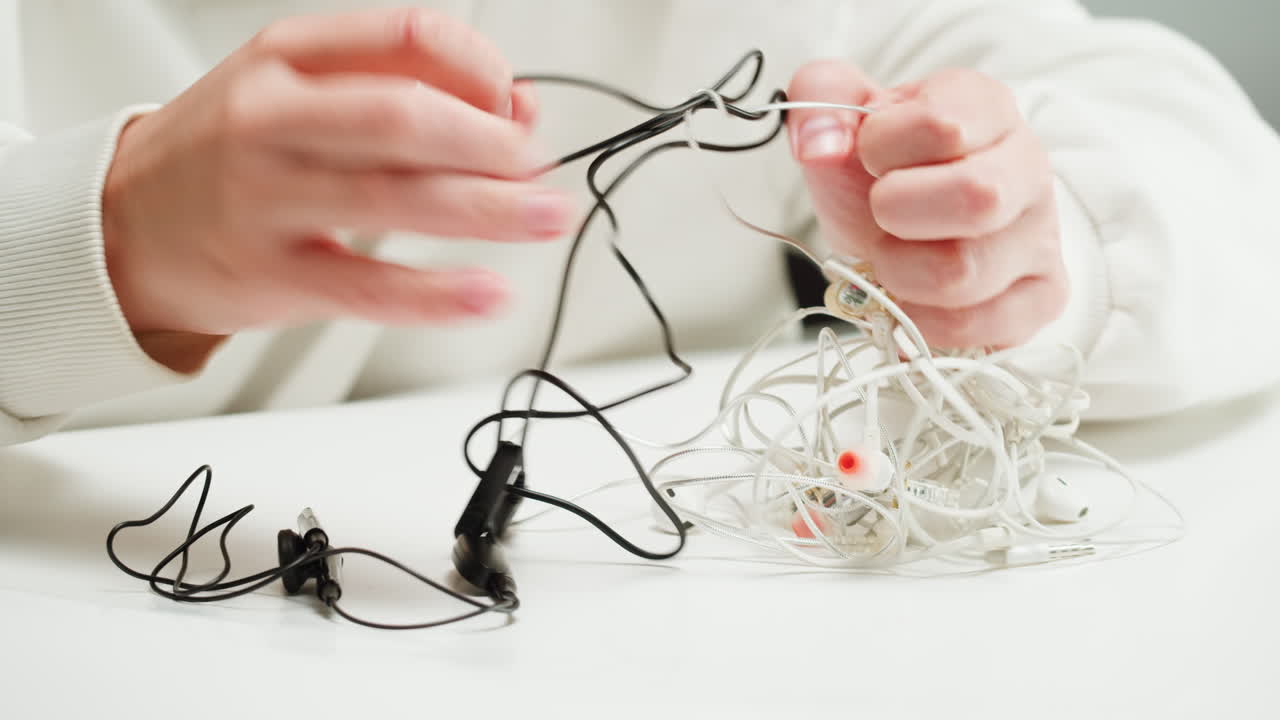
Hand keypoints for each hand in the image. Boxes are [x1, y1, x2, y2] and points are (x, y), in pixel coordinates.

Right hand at [103, 8, 570, 349]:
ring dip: (491, 209)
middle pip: (407, 118)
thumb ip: (395, 85)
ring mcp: (268, 200)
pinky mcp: (273, 276)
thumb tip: (509, 105)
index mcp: (287, 57)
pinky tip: (489, 292)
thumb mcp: (293, 87)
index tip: (515, 105)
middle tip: (538, 165)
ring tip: (548, 215)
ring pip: (398, 199)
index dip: (484, 69)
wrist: (121, 227)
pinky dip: (439, 294)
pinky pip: (371, 286)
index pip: (410, 37)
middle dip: (493, 142)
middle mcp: (274, 120)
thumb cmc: (223, 153)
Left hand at [787, 61, 1065, 347]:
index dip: (881, 149)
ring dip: (900, 273)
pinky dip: (923, 321)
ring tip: (893, 257)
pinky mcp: (1043, 295)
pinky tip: (913, 297)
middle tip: (880, 214)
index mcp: (986, 107)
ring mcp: (1042, 235)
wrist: (900, 229)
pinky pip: (978, 324)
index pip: (941, 124)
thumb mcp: (844, 122)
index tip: (871, 159)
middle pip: (977, 197)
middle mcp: (1028, 166)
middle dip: (896, 214)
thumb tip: (818, 144)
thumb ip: (821, 98)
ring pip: (964, 272)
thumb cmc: (879, 173)